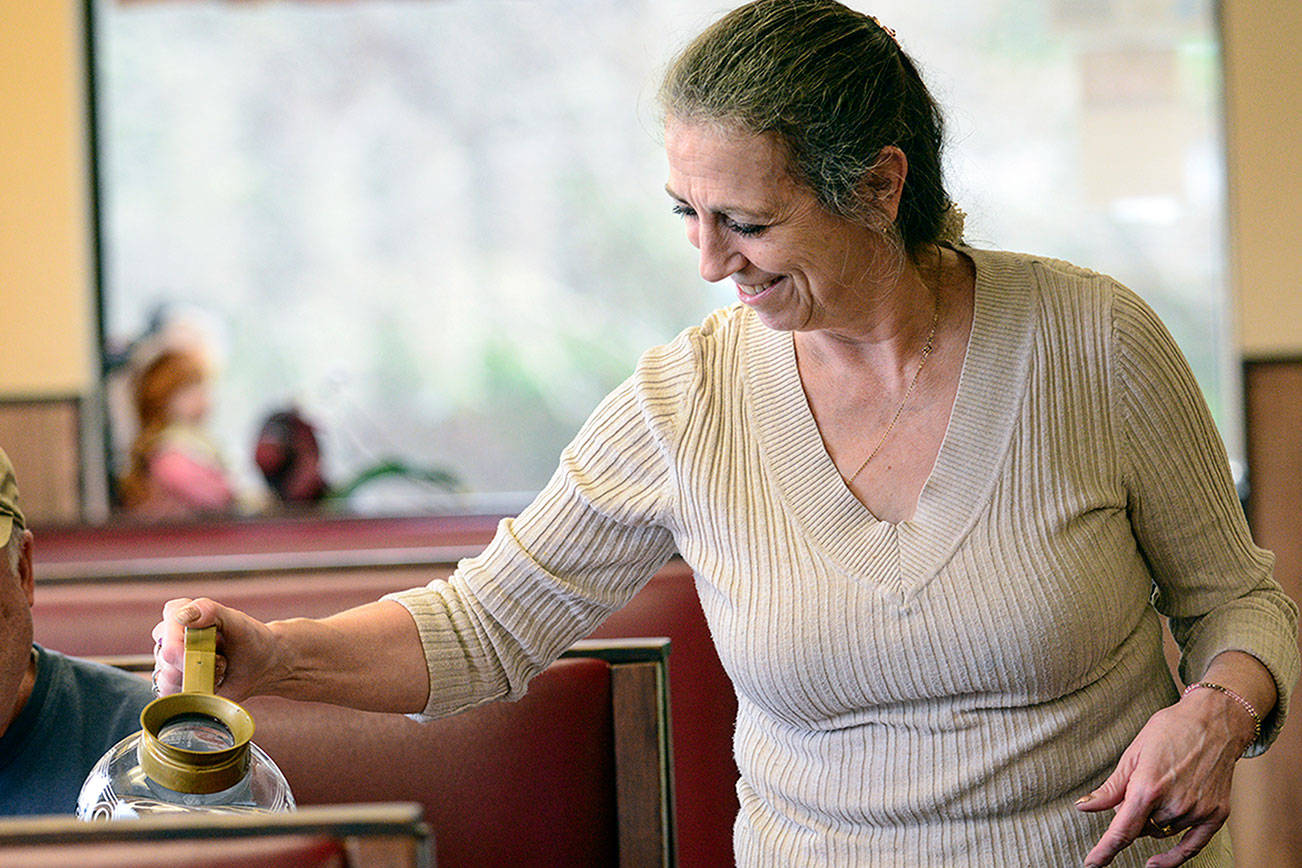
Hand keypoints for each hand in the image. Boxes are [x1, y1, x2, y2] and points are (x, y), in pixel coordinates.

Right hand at [151, 597, 282, 700]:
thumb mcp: (237, 622)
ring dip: (198, 678)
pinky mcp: (172, 684)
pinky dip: (194, 693)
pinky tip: (211, 683)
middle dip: (197, 662)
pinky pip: (171, 695)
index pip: (169, 622)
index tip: (210, 644)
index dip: (185, 638)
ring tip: (219, 670)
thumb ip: (211, 611)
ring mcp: (168, 662)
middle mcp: (169, 637)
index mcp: (182, 614)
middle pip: (166, 654)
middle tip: (221, 659)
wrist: (260, 667)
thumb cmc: (248, 639)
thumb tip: (182, 616)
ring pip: (167, 677)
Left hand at [1074, 688, 1255, 867]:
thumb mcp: (1133, 754)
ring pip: (1161, 833)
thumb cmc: (1170, 731)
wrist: (1214, 722)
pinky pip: (1192, 847)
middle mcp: (1174, 803)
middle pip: (1140, 828)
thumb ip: (1110, 788)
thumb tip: (1084, 807)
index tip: (1092, 864)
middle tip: (1138, 787)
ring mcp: (1197, 811)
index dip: (1104, 850)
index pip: (1122, 830)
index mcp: (1148, 786)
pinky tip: (1158, 864)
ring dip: (1153, 822)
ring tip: (1160, 789)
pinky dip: (1173, 857)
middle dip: (1131, 815)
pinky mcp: (1216, 815)